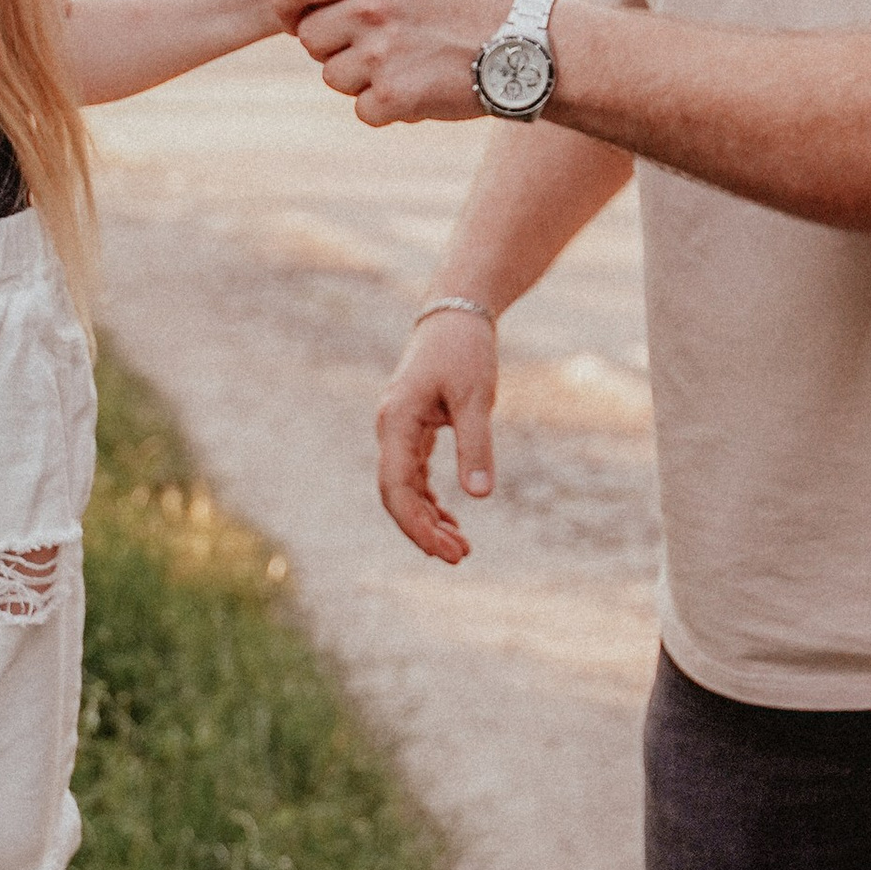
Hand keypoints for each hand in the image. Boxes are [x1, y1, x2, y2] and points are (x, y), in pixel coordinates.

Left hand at [276, 0, 514, 123]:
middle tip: (370, 45)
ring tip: (400, 65)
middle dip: (331, 45)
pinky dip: (384, 108)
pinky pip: (362, 110)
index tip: (294, 17)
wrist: (526, 45)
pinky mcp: (397, 97)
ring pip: (333, 78)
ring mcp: (382, 57)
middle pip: (309, 39)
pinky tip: (414, 91)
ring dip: (359, 78)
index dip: (286, 4)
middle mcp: (371, 12)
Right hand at [377, 316, 497, 563]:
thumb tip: (479, 496)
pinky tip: (451, 520)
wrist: (456, 313)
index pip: (397, 488)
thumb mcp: (476, 398)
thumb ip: (476, 445)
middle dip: (423, 530)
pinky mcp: (414, 429)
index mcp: (397, 422)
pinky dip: (431, 500)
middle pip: (396, 494)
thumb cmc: (465, 350)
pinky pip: (414, 475)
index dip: (417, 525)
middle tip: (459, 557)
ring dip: (427, 519)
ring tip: (460, 547)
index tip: (445, 552)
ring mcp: (399, 430)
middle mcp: (391, 429)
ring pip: (404, 488)